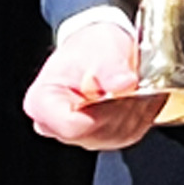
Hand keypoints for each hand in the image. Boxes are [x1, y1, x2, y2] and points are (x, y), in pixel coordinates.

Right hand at [22, 22, 159, 150]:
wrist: (100, 49)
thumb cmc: (90, 47)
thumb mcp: (99, 46)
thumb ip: (109, 67)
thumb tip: (123, 84)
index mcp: (42, 103)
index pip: (72, 126)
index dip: (102, 109)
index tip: (116, 86)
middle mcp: (55, 126)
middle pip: (97, 132)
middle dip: (122, 105)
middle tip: (129, 79)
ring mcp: (81, 136)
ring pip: (119, 134)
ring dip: (136, 107)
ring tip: (134, 83)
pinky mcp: (105, 138)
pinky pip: (132, 132)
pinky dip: (142, 112)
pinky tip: (139, 93)